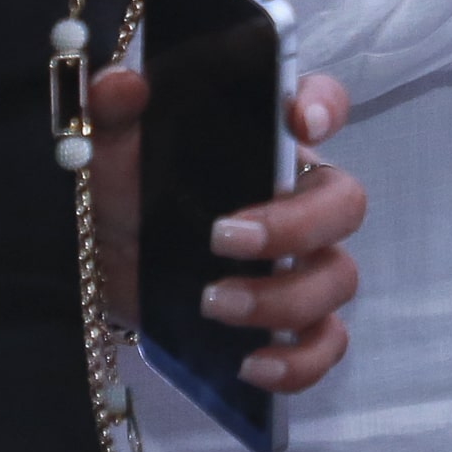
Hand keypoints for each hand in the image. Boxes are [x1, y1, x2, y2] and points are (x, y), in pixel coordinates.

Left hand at [92, 71, 366, 392]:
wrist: (107, 260)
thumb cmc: (126, 186)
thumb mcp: (110, 145)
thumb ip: (113, 109)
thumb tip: (124, 86)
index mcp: (270, 141)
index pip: (323, 103)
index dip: (325, 106)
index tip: (299, 122)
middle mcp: (300, 197)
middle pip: (344, 203)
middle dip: (293, 225)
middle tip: (223, 239)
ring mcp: (301, 263)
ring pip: (338, 278)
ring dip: (284, 298)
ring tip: (214, 304)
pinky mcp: (286, 323)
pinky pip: (325, 346)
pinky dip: (298, 363)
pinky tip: (250, 366)